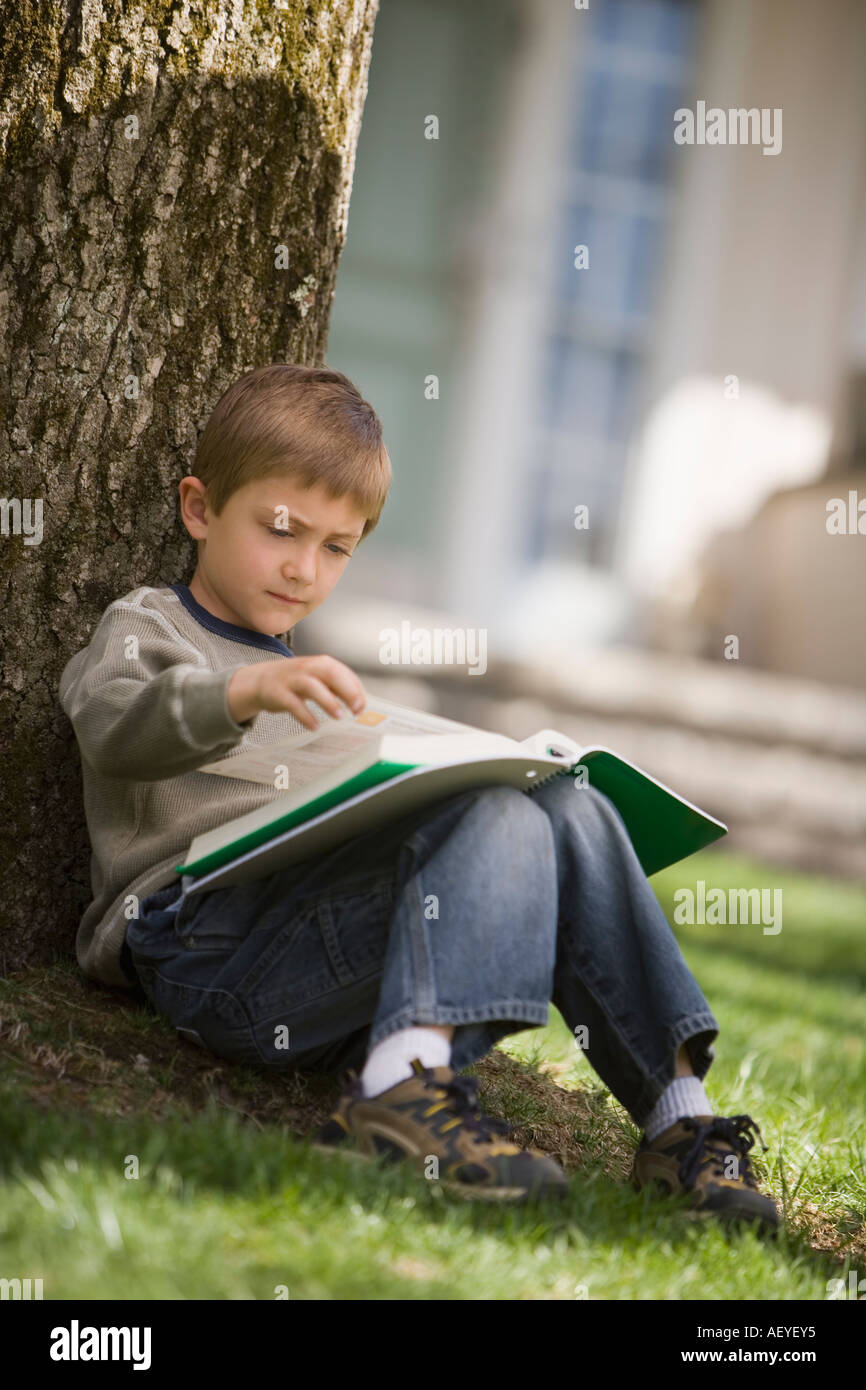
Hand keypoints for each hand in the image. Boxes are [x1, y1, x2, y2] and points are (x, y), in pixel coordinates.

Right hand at [228, 655, 365, 729]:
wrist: (260, 680)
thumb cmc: (296, 681)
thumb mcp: (317, 679)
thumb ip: (337, 687)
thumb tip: (360, 703)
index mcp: (321, 663)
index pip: (343, 672)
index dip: (356, 689)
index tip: (362, 706)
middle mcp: (307, 667)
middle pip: (331, 674)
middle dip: (347, 690)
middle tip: (356, 709)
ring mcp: (292, 680)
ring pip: (312, 686)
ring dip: (327, 701)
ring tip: (339, 716)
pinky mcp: (278, 694)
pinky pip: (293, 704)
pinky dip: (305, 716)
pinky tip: (314, 727)